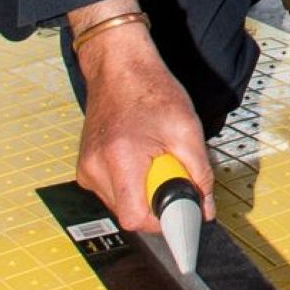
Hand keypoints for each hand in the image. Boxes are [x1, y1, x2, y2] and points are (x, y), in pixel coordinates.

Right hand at [73, 18, 212, 233]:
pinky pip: (113, 192)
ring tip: (154, 157)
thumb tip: (204, 210)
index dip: (163, 221)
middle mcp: (95, 169)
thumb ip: (199, 173)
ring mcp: (86, 170)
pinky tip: (139, 157)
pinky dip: (131, 183)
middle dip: (157, 202)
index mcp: (120, 158)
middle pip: (130, 214)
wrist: (119, 68)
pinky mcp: (85, 169)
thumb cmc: (152, 91)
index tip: (182, 214)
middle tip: (172, 172)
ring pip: (122, 205)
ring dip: (144, 192)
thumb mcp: (187, 129)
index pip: (136, 218)